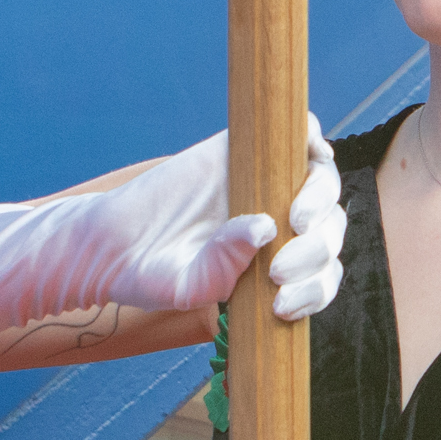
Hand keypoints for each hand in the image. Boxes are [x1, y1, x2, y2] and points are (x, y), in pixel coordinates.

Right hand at [95, 116, 343, 318]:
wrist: (112, 243)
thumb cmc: (156, 275)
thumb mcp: (187, 287)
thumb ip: (223, 270)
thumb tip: (264, 226)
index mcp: (278, 265)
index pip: (321, 275)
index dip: (315, 289)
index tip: (280, 305)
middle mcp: (280, 224)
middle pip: (328, 229)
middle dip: (314, 252)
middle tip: (277, 270)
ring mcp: (266, 185)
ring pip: (321, 183)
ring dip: (319, 201)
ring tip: (293, 221)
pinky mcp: (243, 150)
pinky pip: (296, 134)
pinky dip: (312, 137)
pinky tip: (313, 152)